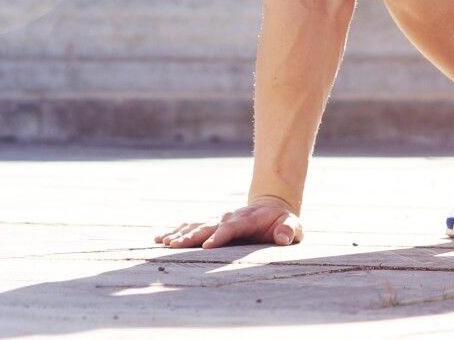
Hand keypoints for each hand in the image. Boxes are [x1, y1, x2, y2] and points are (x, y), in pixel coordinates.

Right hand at [156, 197, 302, 248]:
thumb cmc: (283, 221)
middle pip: (207, 227)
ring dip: (180, 234)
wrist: (272, 207)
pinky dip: (176, 231)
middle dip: (191, 237)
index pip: (231, 227)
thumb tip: (283, 237)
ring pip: (196, 226)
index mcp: (246, 219)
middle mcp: (228, 218)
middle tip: (175, 246)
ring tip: (163, 243)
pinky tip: (160, 238)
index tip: (207, 246)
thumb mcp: (293, 225)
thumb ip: (289, 230)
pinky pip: (191, 227)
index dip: (219, 236)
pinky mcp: (212, 224)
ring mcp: (218, 220)